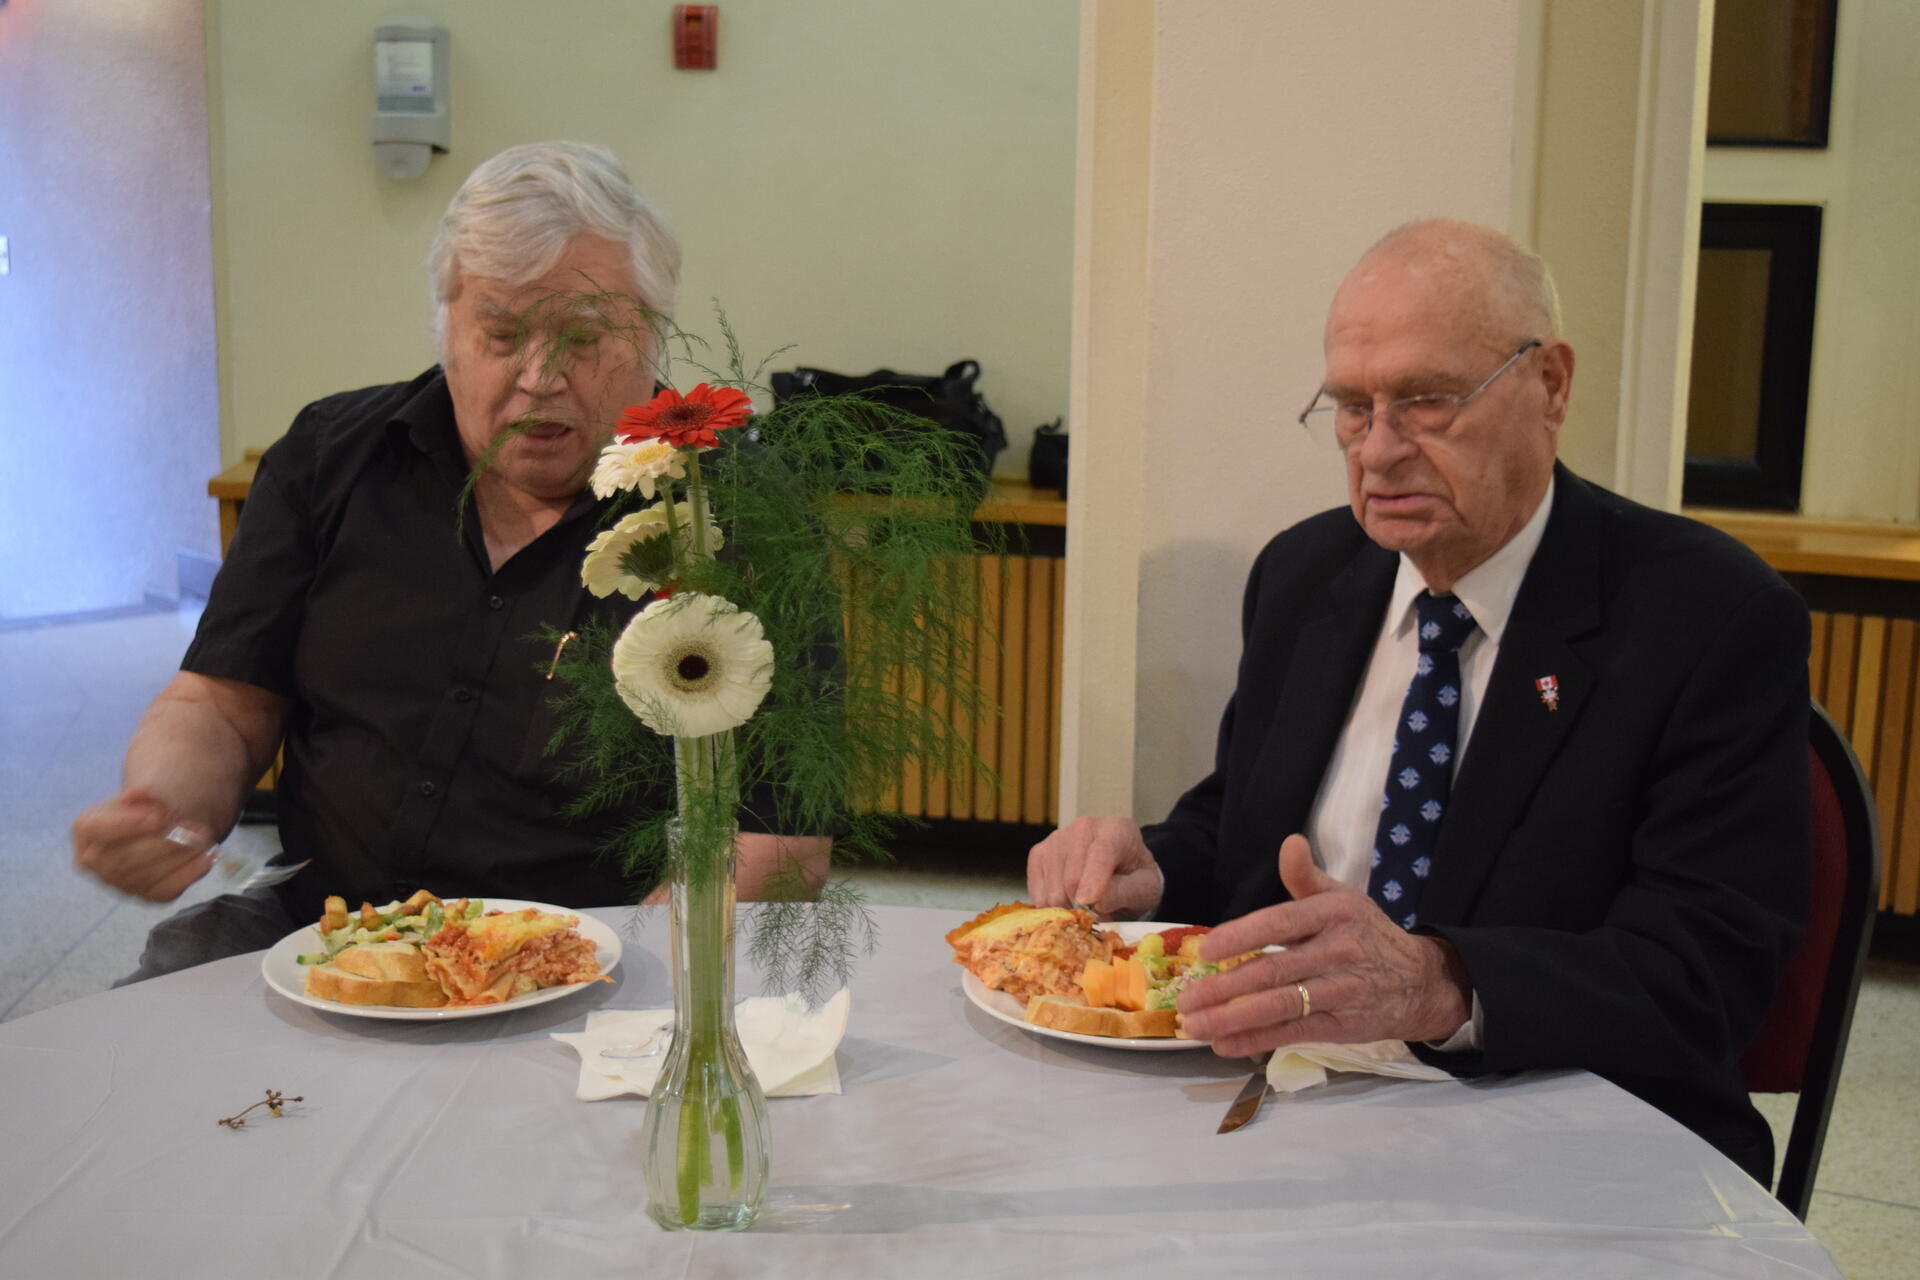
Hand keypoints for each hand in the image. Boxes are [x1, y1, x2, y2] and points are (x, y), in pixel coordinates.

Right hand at [71, 786, 213, 901]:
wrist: (168, 823)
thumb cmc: (152, 804)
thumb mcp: (148, 792)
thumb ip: (146, 793)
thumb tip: (142, 793)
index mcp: (86, 829)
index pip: (95, 830)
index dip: (126, 825)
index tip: (158, 817)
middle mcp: (94, 862)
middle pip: (122, 858)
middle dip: (161, 842)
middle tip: (191, 826)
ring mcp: (119, 883)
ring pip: (145, 876)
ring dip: (178, 856)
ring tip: (202, 835)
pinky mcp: (147, 895)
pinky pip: (166, 890)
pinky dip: (189, 872)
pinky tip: (207, 856)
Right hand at [1026, 816, 1163, 919]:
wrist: (1121, 870)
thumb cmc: (1134, 880)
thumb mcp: (1144, 889)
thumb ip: (1124, 893)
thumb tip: (1094, 901)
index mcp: (1117, 830)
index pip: (1101, 852)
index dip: (1093, 880)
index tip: (1087, 903)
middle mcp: (1084, 827)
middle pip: (1071, 877)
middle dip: (1082, 904)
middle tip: (1095, 912)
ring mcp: (1057, 838)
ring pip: (1053, 889)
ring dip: (1067, 907)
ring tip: (1083, 903)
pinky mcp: (1038, 853)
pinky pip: (1038, 892)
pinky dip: (1051, 906)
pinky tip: (1067, 899)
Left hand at [1176, 835, 1470, 1054]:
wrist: (1422, 981)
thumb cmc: (1368, 934)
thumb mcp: (1343, 898)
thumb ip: (1306, 877)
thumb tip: (1289, 842)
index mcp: (1334, 912)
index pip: (1281, 924)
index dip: (1242, 937)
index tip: (1206, 950)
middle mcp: (1339, 951)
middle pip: (1273, 971)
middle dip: (1224, 988)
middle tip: (1185, 998)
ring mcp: (1342, 991)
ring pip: (1280, 1006)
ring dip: (1232, 1018)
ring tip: (1194, 1026)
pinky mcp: (1344, 1025)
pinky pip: (1293, 1032)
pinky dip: (1256, 1040)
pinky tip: (1224, 1044)